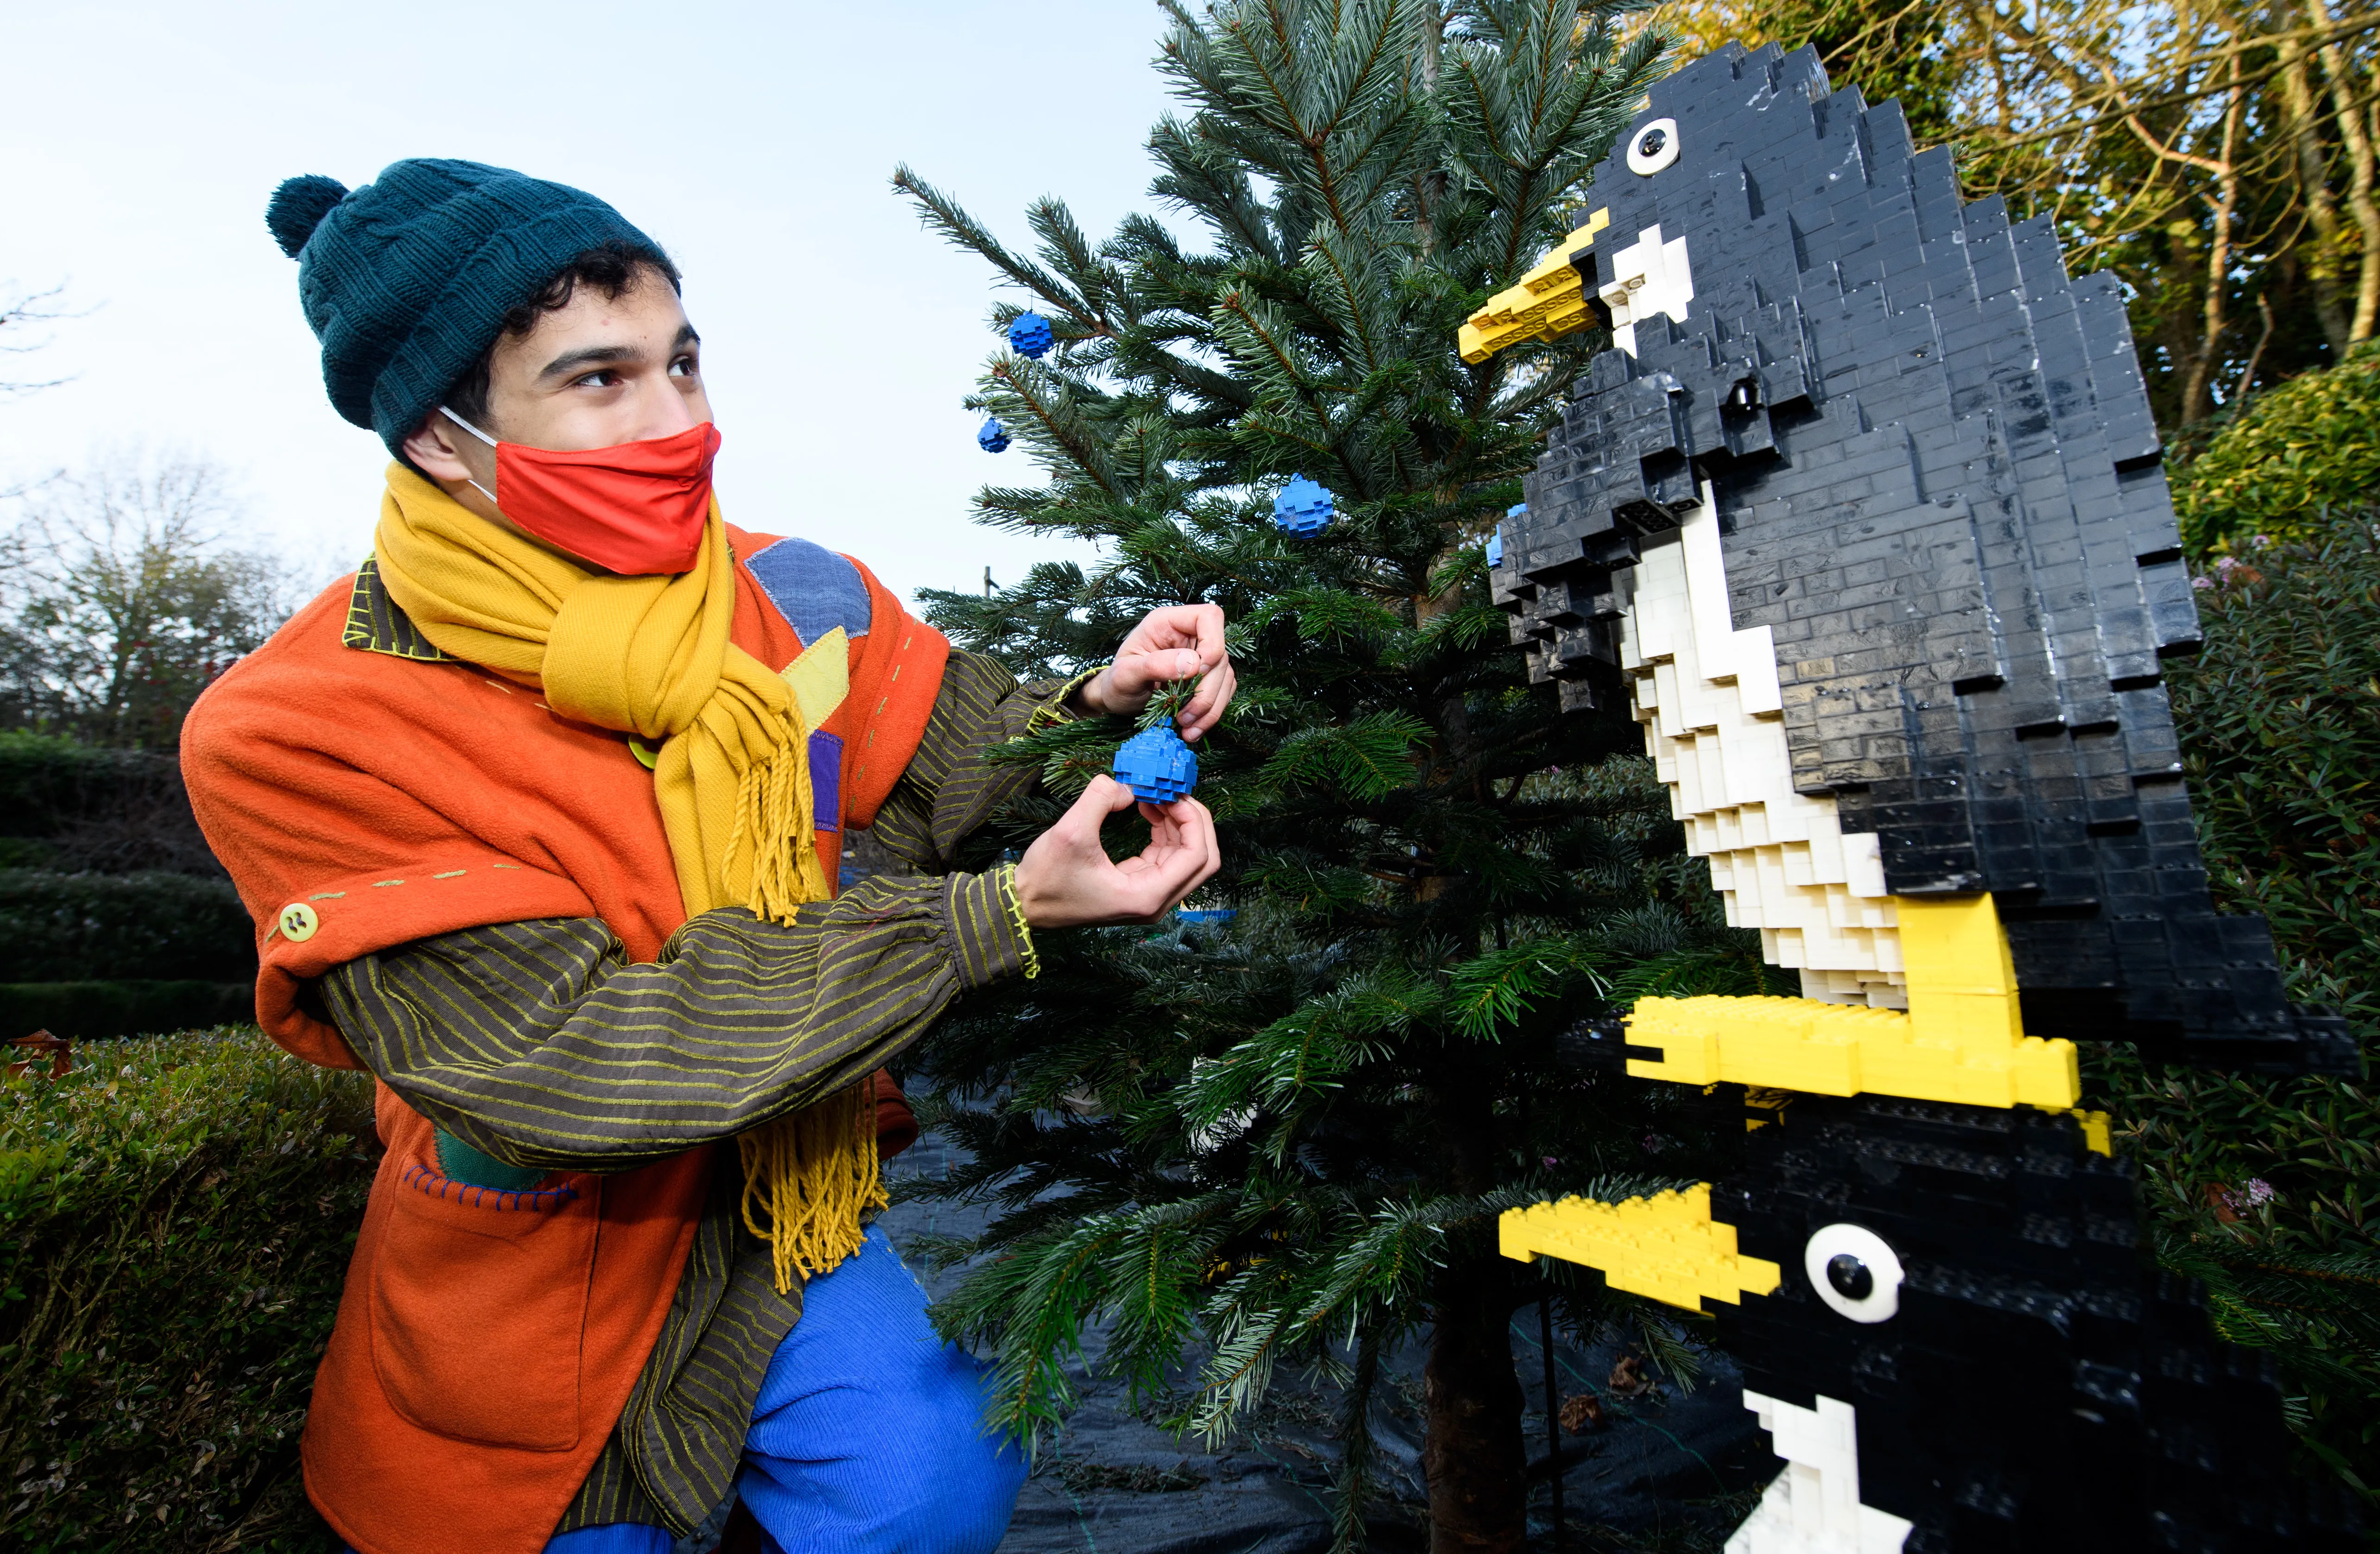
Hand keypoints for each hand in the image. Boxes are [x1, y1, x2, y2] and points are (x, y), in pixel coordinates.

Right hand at [1014, 776, 1220, 928]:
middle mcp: (1155, 902)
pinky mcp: (1138, 888)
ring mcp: (1149, 897)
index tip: (1171, 793)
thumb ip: (1100, 798)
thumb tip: (1126, 785)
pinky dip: (1165, 832)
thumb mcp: (1070, 831)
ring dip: (1179, 824)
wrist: (1023, 906)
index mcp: (1147, 896)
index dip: (1193, 819)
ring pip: (1188, 858)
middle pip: (1202, 860)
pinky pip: (1167, 858)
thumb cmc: (1045, 878)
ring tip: (1155, 796)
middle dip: (1193, 822)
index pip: (1197, 857)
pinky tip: (1148, 810)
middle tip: (1172, 793)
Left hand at [1073, 602, 1236, 741]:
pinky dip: (1211, 714)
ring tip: (1185, 726)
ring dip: (1210, 707)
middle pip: (1220, 655)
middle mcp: (1188, 636)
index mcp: (1167, 623)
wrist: (1117, 701)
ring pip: (1225, 677)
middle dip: (1206, 690)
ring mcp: (1200, 657)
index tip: (1197, 671)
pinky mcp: (1206, 678)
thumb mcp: (1125, 675)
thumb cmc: (1115, 683)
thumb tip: (1194, 663)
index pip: (1208, 617)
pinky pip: (1222, 693)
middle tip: (1184, 714)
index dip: (1213, 643)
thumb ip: (1154, 665)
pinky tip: (1192, 728)